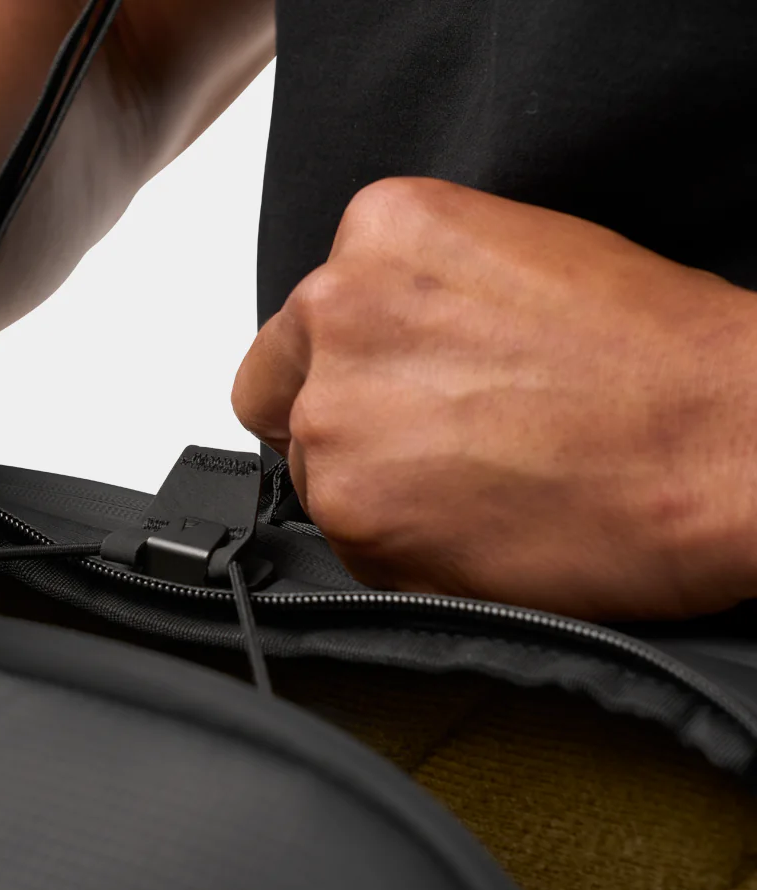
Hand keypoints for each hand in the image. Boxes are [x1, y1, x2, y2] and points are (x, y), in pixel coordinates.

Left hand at [232, 177, 756, 619]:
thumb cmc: (656, 359)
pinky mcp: (356, 514)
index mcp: (379, 235)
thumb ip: (413, 299)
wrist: (730, 443)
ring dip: (374, 491)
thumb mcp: (516, 261)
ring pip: (315, 476)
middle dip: (343, 426)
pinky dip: (397, 548)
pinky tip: (476, 526)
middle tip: (427, 447)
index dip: (340, 370)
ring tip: (475, 487)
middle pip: (284, 397)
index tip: (388, 394)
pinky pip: (348, 543)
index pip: (300, 323)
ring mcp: (337, 418)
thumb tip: (366, 352)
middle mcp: (338, 316)